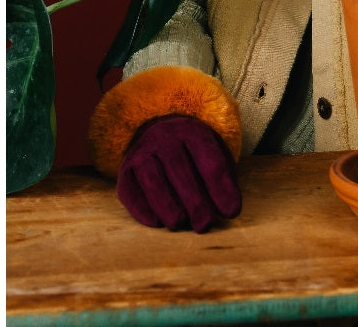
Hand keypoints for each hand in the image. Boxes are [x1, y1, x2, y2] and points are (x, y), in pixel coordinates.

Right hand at [116, 115, 241, 231]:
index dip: (222, 189)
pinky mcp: (125, 168)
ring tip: (179, 224)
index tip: (231, 212)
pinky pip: (129, 190)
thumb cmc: (195, 153)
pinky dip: (141, 209)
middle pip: (180, 169)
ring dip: (166, 205)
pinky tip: (156, 222)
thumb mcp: (215, 155)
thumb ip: (223, 179)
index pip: (210, 160)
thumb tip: (227, 211)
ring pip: (152, 179)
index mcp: (194, 132)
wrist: (160, 133)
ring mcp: (143, 151)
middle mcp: (166, 136)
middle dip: (194, 201)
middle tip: (204, 224)